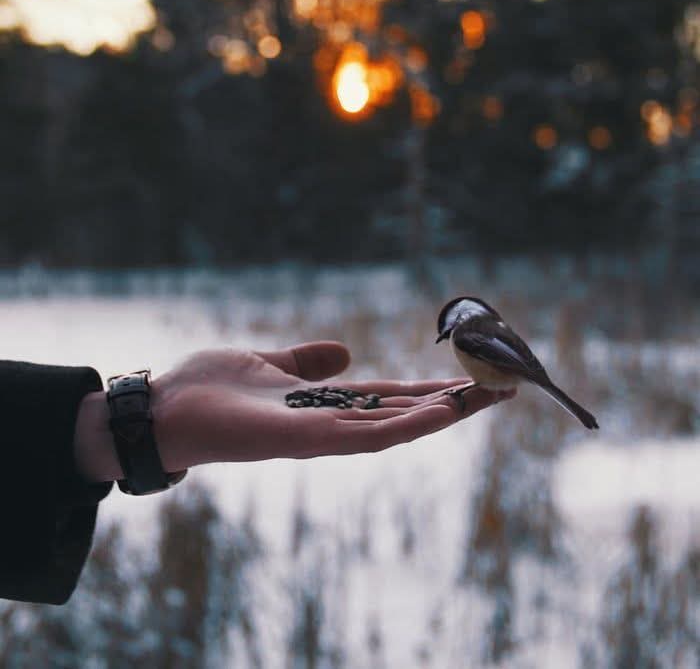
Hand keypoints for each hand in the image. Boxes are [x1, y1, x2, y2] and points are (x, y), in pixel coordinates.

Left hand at [150, 342, 513, 470]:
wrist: (160, 408)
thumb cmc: (206, 387)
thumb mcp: (266, 360)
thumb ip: (305, 360)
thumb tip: (342, 353)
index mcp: (321, 404)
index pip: (388, 398)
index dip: (430, 390)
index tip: (471, 379)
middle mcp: (327, 423)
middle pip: (402, 414)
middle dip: (452, 404)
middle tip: (504, 389)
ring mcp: (318, 435)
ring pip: (394, 428)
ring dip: (441, 415)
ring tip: (486, 398)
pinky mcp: (302, 440)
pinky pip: (363, 435)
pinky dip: (404, 426)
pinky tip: (437, 413)